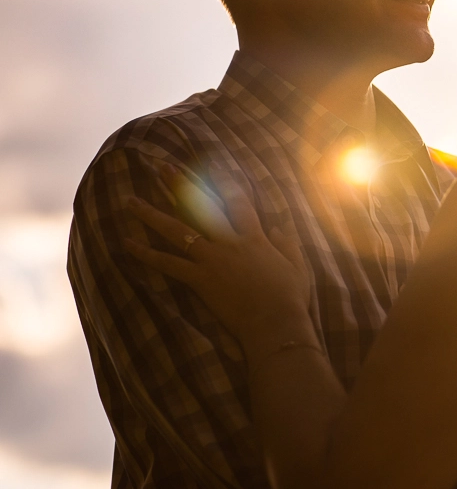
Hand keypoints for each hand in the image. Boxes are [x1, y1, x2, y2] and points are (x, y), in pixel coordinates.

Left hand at [123, 162, 313, 354]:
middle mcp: (230, 242)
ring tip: (130, 201)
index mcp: (255, 237)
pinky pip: (168, 264)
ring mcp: (213, 259)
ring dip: (151, 215)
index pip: (238, 202)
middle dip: (180, 184)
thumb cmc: (291, 297)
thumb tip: (278, 226)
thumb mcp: (297, 266)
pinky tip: (126, 244)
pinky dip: (146, 254)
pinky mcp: (200, 279)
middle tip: (161, 166)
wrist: (277, 322)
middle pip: (200, 206)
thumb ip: (287, 243)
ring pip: (176, 231)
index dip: (225, 182)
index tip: (211, 165)